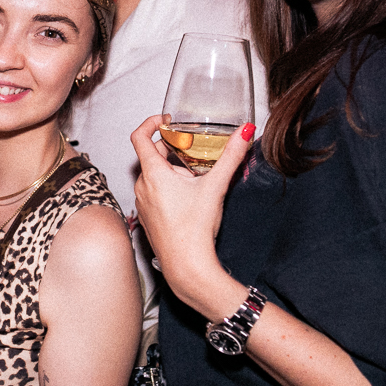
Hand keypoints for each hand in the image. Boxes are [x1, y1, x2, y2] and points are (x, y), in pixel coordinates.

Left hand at [130, 116, 254, 303]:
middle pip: (152, 155)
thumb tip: (245, 132)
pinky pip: (153, 192)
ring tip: (196, 178)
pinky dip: (168, 187)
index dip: (151, 122)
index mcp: (153, 173)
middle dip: (173, 151)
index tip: (167, 119)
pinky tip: (188, 198)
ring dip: (172, 170)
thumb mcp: (215, 186)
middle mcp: (142, 186)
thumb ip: (231, 156)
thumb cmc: (196, 229)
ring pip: (154, 175)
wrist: (186, 266)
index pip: (139, 135)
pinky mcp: (146, 216)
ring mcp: (142, 202)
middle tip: (195, 153)